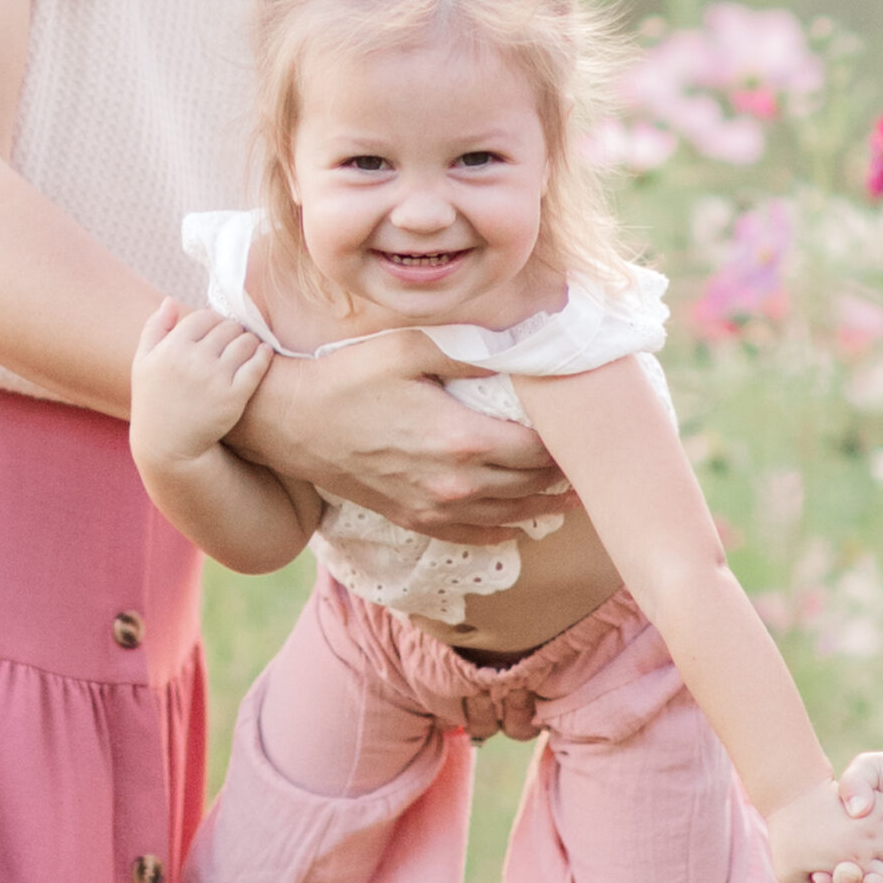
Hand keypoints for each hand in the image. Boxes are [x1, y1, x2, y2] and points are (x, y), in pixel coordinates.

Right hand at [131, 300, 271, 465]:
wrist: (167, 446)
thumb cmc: (154, 402)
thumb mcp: (142, 364)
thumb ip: (154, 328)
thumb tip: (170, 300)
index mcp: (171, 348)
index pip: (204, 317)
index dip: (214, 322)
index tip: (217, 332)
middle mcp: (193, 359)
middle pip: (228, 327)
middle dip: (233, 331)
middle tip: (236, 340)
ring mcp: (215, 378)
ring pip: (246, 341)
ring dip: (251, 341)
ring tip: (249, 348)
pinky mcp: (234, 396)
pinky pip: (257, 364)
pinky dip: (263, 355)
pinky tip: (263, 355)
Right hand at [232, 330, 572, 542]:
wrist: (289, 422)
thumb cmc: (349, 376)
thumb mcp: (408, 347)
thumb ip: (469, 350)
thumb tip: (520, 348)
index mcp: (461, 439)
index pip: (538, 450)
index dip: (568, 443)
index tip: (588, 432)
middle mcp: (454, 483)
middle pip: (529, 485)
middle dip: (563, 475)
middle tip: (592, 464)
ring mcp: (432, 507)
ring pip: (507, 515)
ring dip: (543, 506)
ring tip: (571, 497)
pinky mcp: (412, 518)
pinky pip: (470, 536)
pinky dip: (501, 531)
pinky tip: (518, 525)